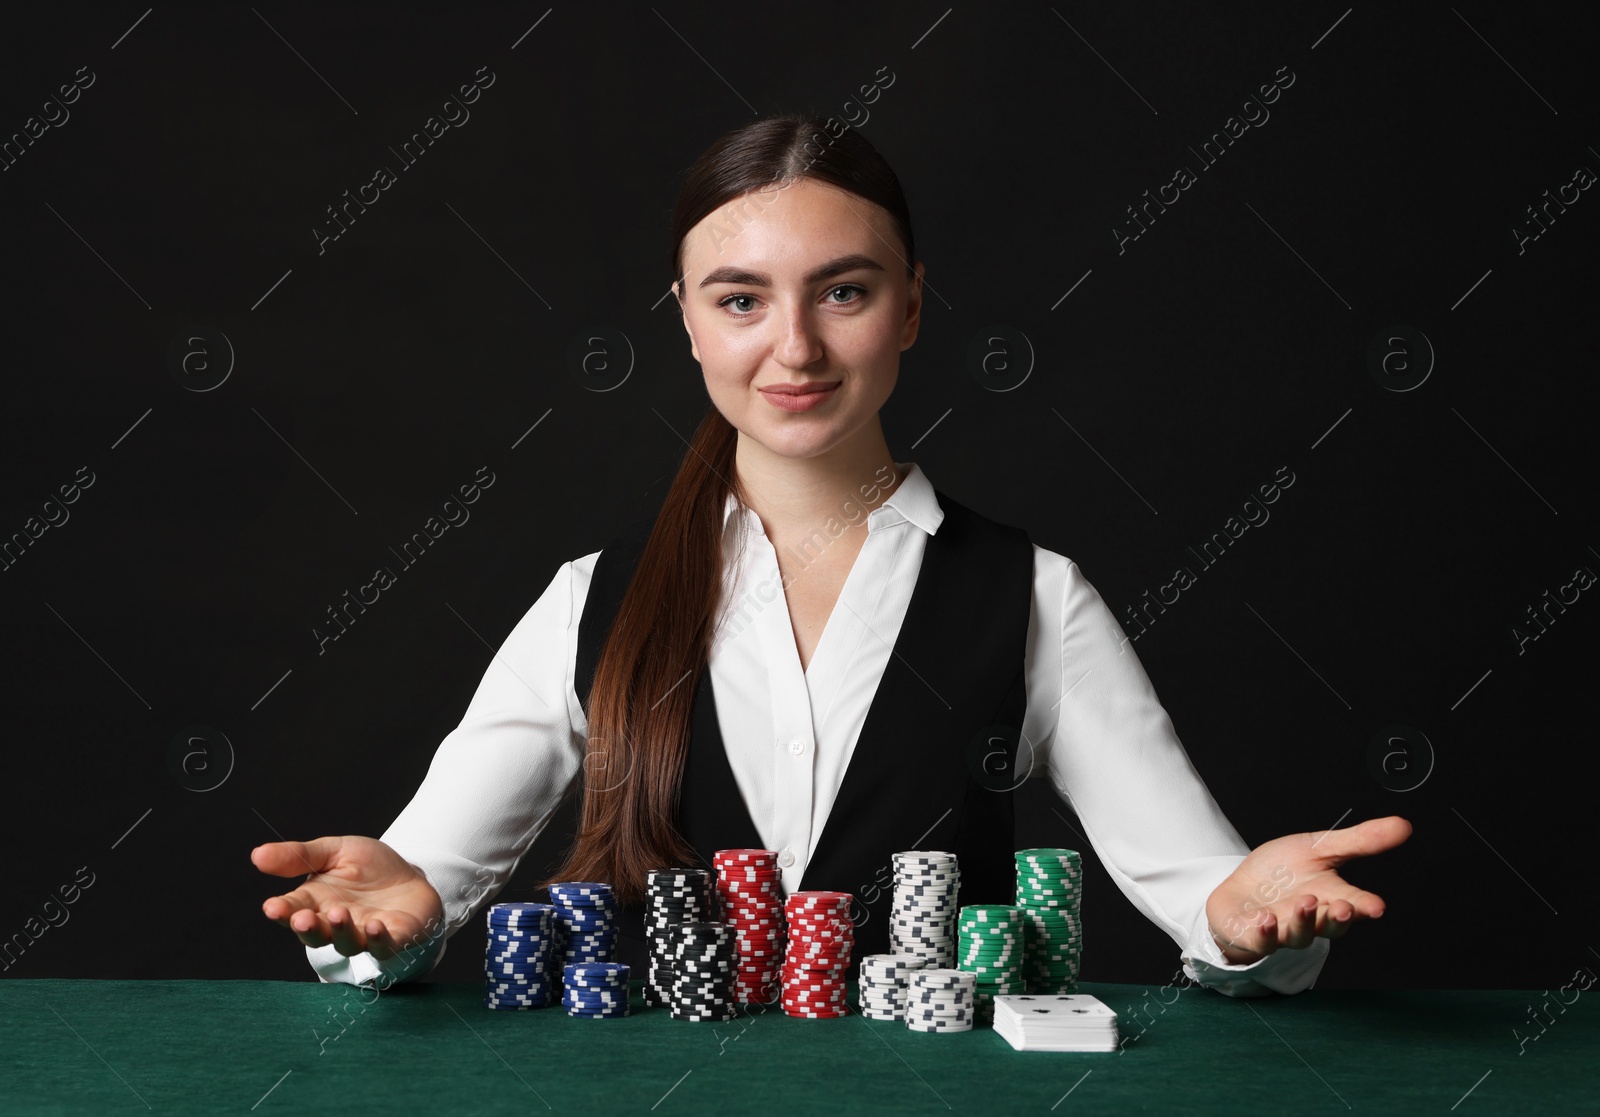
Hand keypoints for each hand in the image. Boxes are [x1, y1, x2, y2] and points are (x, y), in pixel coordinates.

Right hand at [252, 836, 444, 960]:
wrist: (411, 873)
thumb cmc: (368, 866)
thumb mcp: (334, 851)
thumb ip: (299, 856)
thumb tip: (257, 855)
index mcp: (316, 902)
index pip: (293, 910)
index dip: (282, 911)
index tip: (272, 907)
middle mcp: (335, 923)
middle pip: (315, 934)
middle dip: (307, 927)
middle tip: (302, 918)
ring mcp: (363, 934)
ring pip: (347, 943)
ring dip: (341, 931)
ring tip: (339, 914)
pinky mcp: (393, 939)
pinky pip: (383, 947)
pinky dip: (378, 940)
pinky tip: (374, 926)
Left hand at [1205, 815, 1411, 964]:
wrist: (1243, 888)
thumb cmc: (1284, 872)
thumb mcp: (1320, 848)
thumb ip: (1360, 841)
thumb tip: (1404, 825)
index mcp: (1330, 897)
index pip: (1354, 904)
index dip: (1365, 906)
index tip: (1377, 906)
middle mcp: (1310, 918)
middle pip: (1330, 925)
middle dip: (1338, 918)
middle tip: (1344, 908)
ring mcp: (1283, 929)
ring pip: (1298, 934)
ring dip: (1303, 921)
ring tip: (1305, 903)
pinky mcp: (1255, 935)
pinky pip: (1261, 940)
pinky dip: (1265, 932)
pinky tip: (1266, 918)